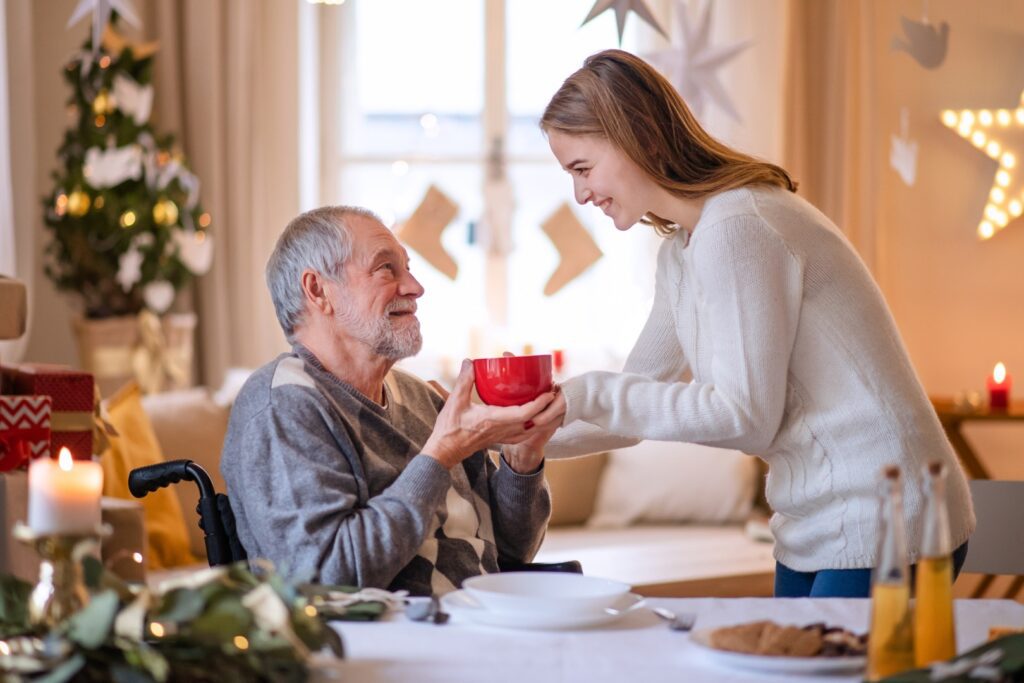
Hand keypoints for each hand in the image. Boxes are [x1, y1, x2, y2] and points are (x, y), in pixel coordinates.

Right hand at [422, 360, 557, 469]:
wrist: (446, 450)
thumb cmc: (449, 428)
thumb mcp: (455, 401)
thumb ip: (464, 380)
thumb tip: (469, 361)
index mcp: (494, 419)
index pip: (524, 413)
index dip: (539, 403)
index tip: (548, 393)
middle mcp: (502, 430)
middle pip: (533, 422)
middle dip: (546, 409)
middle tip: (553, 394)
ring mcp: (503, 437)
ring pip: (530, 430)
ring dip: (543, 419)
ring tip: (550, 406)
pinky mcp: (500, 440)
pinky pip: (523, 435)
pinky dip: (532, 428)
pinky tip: (534, 421)